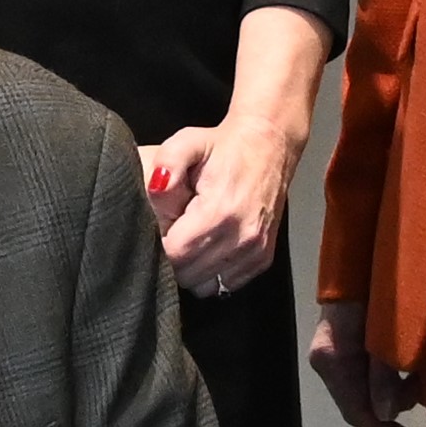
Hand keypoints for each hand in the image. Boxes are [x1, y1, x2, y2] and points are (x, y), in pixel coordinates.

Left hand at [140, 117, 302, 299]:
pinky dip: (212, 273)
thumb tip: (155, 188)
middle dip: (172, 260)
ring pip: (205, 285)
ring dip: (191, 269)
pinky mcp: (262, 259)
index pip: (174, 255)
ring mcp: (254, 251)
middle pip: (187, 274)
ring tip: (190, 241)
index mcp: (219, 211)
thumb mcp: (189, 141)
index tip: (158, 229)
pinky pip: (226, 285)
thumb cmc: (225, 146)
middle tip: (172, 232)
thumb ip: (167, 162)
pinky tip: (209, 247)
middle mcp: (241, 237)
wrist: (270, 145)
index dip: (158, 246)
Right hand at [309, 299, 418, 426]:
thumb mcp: (384, 338)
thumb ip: (384, 376)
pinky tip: (413, 367)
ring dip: (398, 387)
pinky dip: (393, 375)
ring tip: (423, 375)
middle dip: (396, 401)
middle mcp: (329, 362)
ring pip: (370, 388)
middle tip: (424, 389)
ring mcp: (337, 355)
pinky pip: (371, 373)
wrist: (361, 256)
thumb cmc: (375, 292)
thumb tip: (385, 416)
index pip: (354, 410)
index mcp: (331, 360)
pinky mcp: (348, 347)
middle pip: (363, 401)